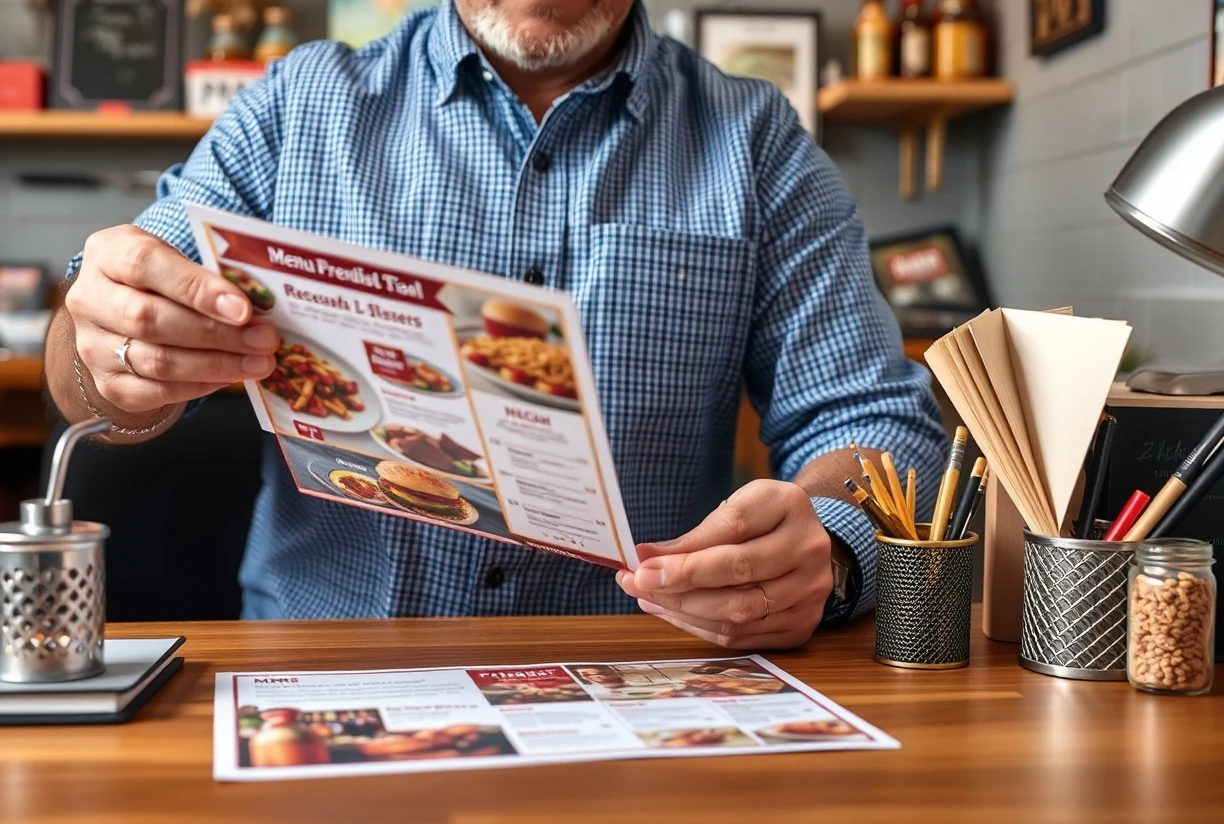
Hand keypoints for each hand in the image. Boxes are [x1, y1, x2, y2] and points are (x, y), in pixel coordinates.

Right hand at [65, 225, 278, 413]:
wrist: (120, 309)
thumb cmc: (159, 278)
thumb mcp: (177, 257)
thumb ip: (208, 274)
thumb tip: (259, 305)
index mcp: (107, 254)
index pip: (145, 265)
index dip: (196, 288)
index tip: (243, 308)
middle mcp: (90, 299)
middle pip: (149, 319)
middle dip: (216, 333)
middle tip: (264, 339)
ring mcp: (92, 345)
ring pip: (156, 361)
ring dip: (217, 364)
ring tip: (259, 362)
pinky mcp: (107, 383)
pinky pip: (156, 392)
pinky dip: (199, 386)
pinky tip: (230, 377)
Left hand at [616, 480, 832, 648]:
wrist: (808, 542)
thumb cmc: (765, 519)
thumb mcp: (738, 505)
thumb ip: (699, 533)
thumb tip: (647, 559)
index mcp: (790, 505)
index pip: (734, 529)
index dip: (686, 552)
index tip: (643, 563)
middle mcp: (808, 550)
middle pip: (738, 574)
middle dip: (679, 584)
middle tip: (638, 584)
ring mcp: (809, 593)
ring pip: (738, 612)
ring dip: (684, 610)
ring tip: (649, 599)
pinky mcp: (801, 626)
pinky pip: (743, 636)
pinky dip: (702, 628)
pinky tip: (675, 614)